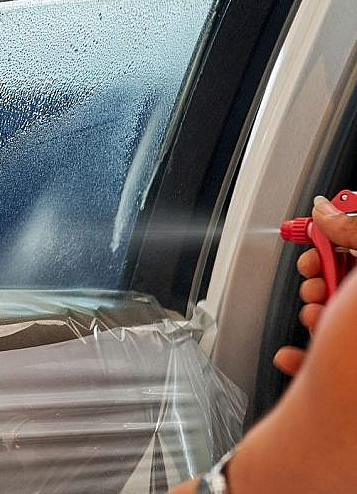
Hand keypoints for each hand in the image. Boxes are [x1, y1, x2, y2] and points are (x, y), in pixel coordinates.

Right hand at [273, 195, 356, 375]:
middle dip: (326, 273)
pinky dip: (306, 350)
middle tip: (314, 275)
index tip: (324, 229)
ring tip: (311, 320)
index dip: (347, 231)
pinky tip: (297, 353)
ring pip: (341, 317)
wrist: (341, 437)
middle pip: (354, 280)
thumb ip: (356, 229)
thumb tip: (328, 211)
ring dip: (313, 312)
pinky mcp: (347, 380)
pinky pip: (328, 354)